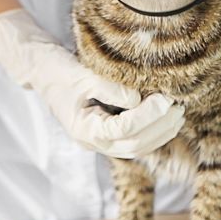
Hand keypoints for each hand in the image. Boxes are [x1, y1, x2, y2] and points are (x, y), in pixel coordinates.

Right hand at [0, 9, 184, 158]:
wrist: (42, 72)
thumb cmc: (59, 71)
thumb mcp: (81, 75)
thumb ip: (108, 88)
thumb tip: (137, 100)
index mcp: (83, 129)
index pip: (122, 130)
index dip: (148, 116)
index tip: (165, 100)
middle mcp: (92, 142)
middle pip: (134, 145)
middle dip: (160, 128)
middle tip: (178, 108)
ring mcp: (99, 141)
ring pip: (136, 149)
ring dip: (160, 133)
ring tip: (178, 114)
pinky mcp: (106, 134)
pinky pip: (133, 142)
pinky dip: (152, 133)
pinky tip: (166, 118)